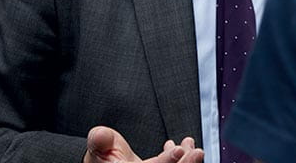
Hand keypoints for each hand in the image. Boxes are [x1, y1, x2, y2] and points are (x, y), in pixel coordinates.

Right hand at [84, 127, 203, 162]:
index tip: (179, 150)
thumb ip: (100, 141)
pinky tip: (182, 148)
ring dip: (187, 161)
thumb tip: (99, 134)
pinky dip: (183, 160)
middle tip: (197, 151)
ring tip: (191, 144)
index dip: (165, 162)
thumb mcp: (97, 147)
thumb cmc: (101, 157)